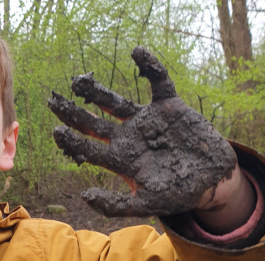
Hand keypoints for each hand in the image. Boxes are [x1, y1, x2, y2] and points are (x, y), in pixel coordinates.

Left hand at [48, 47, 236, 216]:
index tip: (56, 131)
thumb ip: (115, 204)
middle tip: (53, 101)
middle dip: (73, 113)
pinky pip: (158, 82)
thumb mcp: (145, 204)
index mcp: (119, 159)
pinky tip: (137, 52)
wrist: (211, 180)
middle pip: (93, 122)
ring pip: (115, 102)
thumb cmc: (176, 194)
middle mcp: (127, 137)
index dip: (72, 140)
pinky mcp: (169, 106)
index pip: (88, 148)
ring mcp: (145, 120)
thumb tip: (84, 196)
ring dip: (96, 92)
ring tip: (77, 81)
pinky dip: (150, 67)